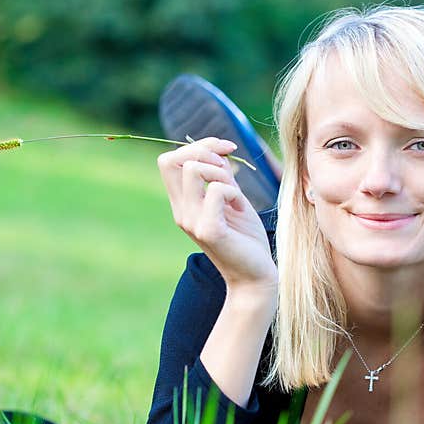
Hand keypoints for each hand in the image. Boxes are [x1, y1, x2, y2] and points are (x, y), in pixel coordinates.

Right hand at [157, 137, 277, 292]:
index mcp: (183, 203)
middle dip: (205, 153)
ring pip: (192, 169)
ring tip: (236, 195)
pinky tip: (242, 209)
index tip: (226, 151)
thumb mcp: (231, 200)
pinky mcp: (209, 230)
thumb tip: (218, 150)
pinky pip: (217, 190)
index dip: (198, 146)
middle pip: (172, 160)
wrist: (254, 276)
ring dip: (221, 173)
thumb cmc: (245, 239)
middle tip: (231, 173)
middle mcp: (181, 212)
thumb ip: (221, 176)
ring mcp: (192, 221)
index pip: (168, 160)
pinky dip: (234, 193)